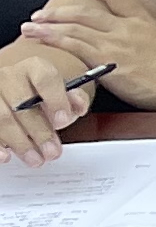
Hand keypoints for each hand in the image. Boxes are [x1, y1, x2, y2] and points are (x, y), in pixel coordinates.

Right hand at [0, 39, 99, 166]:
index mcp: (34, 68)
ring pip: (3, 119)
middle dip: (40, 132)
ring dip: (20, 143)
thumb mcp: (60, 93)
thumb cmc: (39, 95)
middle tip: (52, 151)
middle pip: (23, 104)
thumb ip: (74, 99)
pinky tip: (6, 156)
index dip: (56, 100)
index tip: (63, 121)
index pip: (46, 79)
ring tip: (35, 159)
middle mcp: (10, 77)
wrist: (14, 93)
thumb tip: (77, 106)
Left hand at [23, 0, 155, 113]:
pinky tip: (43, 39)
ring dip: (49, 24)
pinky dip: (56, 40)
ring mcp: (114, 42)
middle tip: (42, 12)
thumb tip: (130, 47)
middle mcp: (126, 27)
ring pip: (75, 26)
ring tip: (32, 25)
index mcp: (143, 21)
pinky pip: (74, 45)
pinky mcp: (105, 59)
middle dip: (61, 11)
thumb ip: (143, 39)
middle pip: (87, 11)